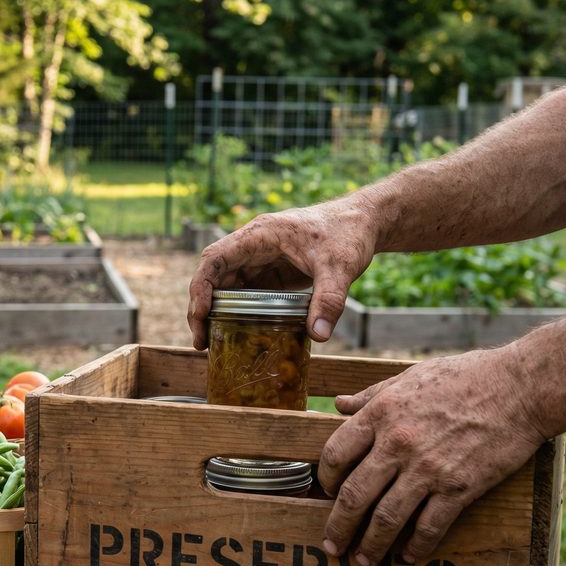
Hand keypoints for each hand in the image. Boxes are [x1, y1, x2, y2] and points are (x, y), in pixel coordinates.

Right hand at [187, 199, 379, 348]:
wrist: (364, 222)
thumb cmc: (349, 232)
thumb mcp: (340, 266)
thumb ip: (329, 299)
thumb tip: (318, 335)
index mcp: (259, 235)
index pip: (215, 259)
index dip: (201, 287)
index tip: (201, 316)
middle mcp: (253, 245)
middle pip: (213, 275)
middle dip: (201, 307)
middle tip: (202, 342)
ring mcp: (261, 259)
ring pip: (226, 285)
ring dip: (215, 312)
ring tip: (211, 343)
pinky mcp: (272, 272)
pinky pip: (245, 292)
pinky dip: (235, 312)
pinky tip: (235, 333)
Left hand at [318, 347, 547, 564]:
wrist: (521, 388)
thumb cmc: (466, 376)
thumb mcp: (409, 377)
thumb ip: (371, 395)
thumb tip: (338, 404)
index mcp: (382, 413)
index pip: (335, 454)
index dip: (325, 478)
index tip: (326, 491)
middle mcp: (399, 444)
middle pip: (354, 495)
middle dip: (338, 526)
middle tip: (330, 544)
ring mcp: (429, 469)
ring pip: (387, 518)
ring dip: (371, 545)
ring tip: (363, 560)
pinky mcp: (460, 488)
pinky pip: (430, 526)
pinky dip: (416, 546)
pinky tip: (409, 556)